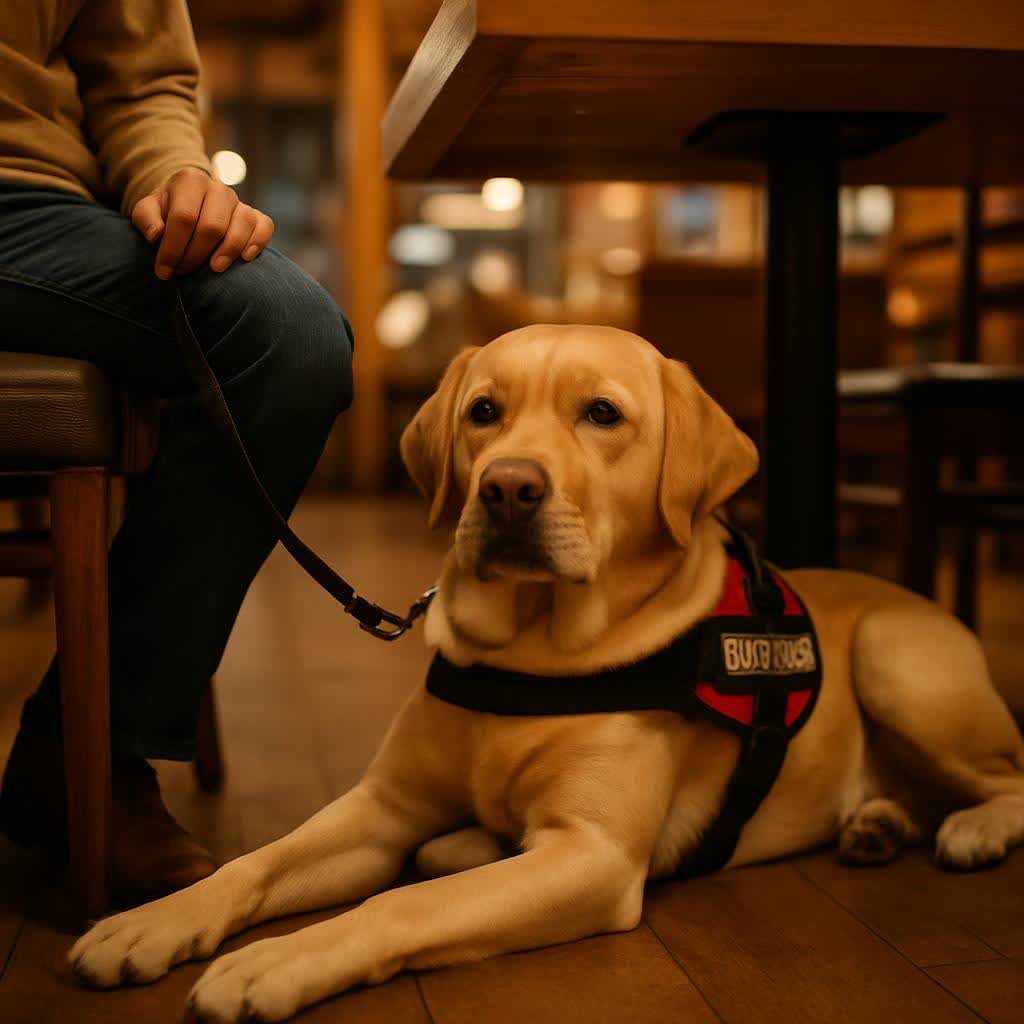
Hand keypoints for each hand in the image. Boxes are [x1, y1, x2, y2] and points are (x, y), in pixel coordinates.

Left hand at [131, 168, 273, 279]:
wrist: (190, 203)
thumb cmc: (167, 212)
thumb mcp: (147, 210)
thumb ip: (145, 218)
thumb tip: (157, 235)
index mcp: (190, 180)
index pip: (184, 218)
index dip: (173, 248)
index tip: (163, 271)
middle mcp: (218, 187)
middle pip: (212, 226)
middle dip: (196, 254)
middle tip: (183, 272)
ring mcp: (240, 201)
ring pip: (241, 224)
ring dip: (228, 251)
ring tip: (214, 269)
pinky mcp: (256, 215)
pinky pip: (265, 226)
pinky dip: (258, 242)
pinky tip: (245, 258)